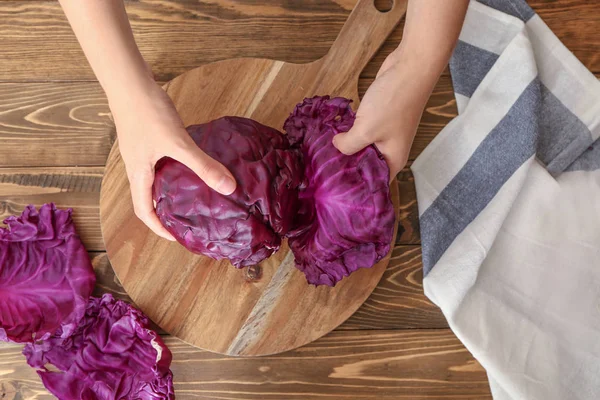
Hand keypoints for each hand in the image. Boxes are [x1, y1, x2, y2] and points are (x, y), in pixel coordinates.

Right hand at [109, 78, 236, 240]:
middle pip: (148, 198)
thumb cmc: (147, 113)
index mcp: (138, 174)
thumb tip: (228, 188)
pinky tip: (191, 163)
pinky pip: (159, 162)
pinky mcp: (146, 138)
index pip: (143, 211)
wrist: (129, 81)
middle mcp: (136, 167)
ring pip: (155, 180)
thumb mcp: (179, 143)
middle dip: (166, 212)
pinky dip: (174, 170)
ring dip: (171, 190)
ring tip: (194, 194)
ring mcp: (140, 152)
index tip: (177, 236)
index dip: (158, 228)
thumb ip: (203, 165)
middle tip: (188, 218)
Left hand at [333, 50, 433, 178]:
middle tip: (321, 171)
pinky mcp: (378, 119)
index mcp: (393, 160)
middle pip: (365, 167)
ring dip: (345, 147)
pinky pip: (360, 131)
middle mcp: (390, 151)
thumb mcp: (366, 129)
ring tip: (321, 154)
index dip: (356, 189)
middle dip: (346, 167)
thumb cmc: (394, 102)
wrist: (409, 68)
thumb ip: (348, 144)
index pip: (373, 184)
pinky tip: (332, 132)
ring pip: (361, 147)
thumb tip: (335, 145)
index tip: (334, 190)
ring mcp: (384, 134)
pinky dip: (349, 132)